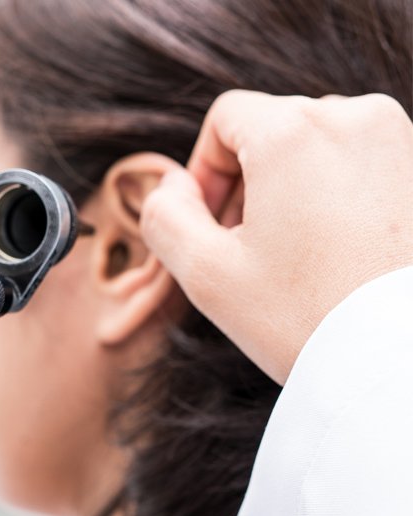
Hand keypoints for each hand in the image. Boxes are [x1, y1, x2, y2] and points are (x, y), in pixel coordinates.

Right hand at [140, 90, 412, 383]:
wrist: (406, 362)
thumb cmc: (309, 318)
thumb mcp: (206, 274)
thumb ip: (163, 216)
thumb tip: (173, 185)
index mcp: (293, 131)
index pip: (225, 117)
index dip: (204, 171)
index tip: (211, 227)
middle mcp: (356, 118)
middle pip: (274, 128)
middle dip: (250, 182)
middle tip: (249, 251)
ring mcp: (404, 141)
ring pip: (323, 145)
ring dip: (296, 188)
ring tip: (298, 255)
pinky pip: (368, 165)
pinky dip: (343, 197)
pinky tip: (341, 255)